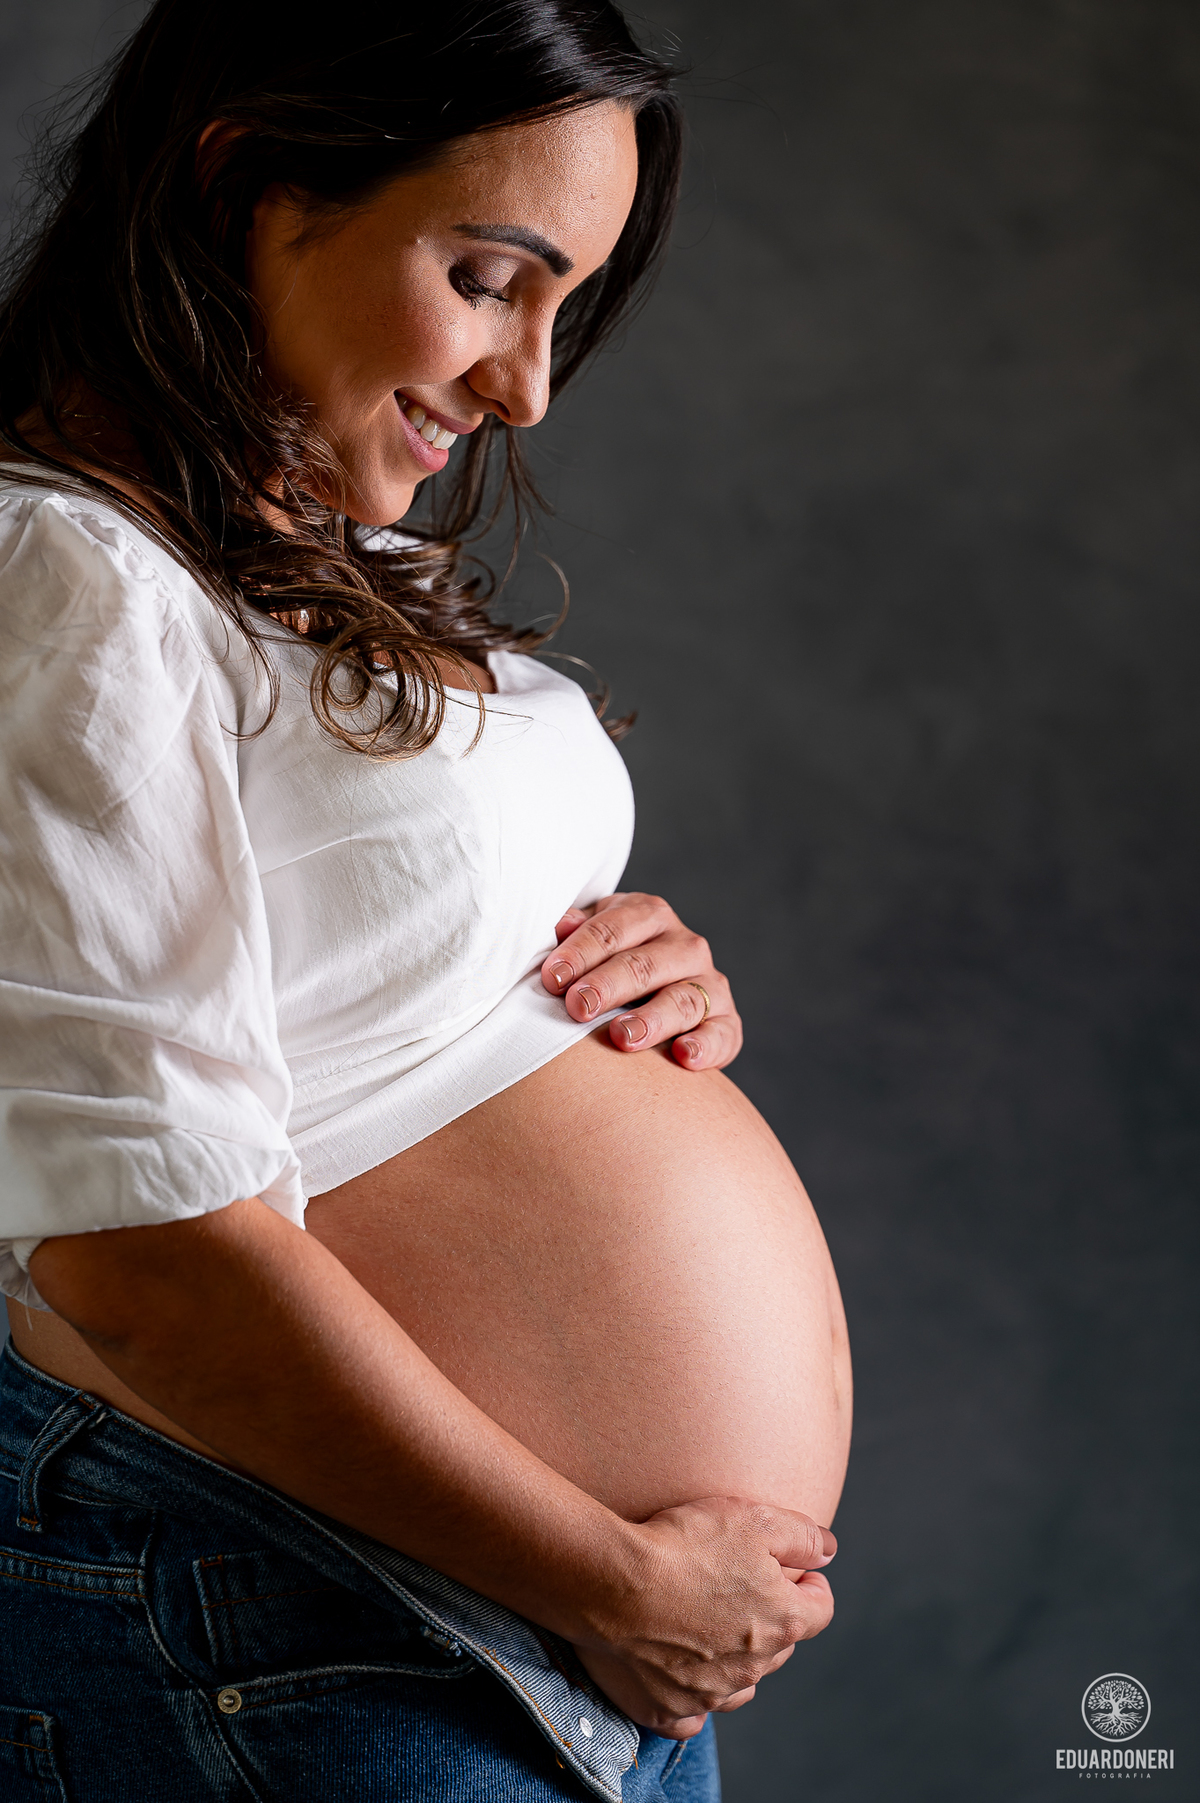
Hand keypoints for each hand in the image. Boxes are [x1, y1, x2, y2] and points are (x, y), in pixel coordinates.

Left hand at [541, 893, 741, 1070]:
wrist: (658, 996)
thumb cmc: (612, 963)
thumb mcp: (595, 938)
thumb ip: (578, 931)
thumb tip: (561, 925)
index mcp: (649, 915)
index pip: (613, 929)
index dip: (581, 952)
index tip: (553, 978)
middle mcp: (685, 945)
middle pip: (645, 964)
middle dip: (609, 986)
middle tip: (577, 1006)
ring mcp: (710, 984)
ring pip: (683, 999)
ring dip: (652, 1019)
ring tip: (621, 1037)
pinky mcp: (727, 1022)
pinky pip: (721, 1034)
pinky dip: (705, 1046)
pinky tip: (683, 1056)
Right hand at [571, 1497, 835, 1739]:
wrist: (612, 1584)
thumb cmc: (684, 1545)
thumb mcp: (754, 1518)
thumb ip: (802, 1535)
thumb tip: (829, 1550)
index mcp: (782, 1621)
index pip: (820, 1610)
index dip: (811, 1587)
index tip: (797, 1573)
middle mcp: (753, 1667)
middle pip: (780, 1646)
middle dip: (771, 1619)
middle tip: (744, 1590)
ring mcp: (711, 1693)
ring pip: (742, 1683)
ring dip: (738, 1660)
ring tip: (716, 1630)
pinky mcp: (669, 1708)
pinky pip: (694, 1717)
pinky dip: (696, 1700)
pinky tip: (687, 1678)